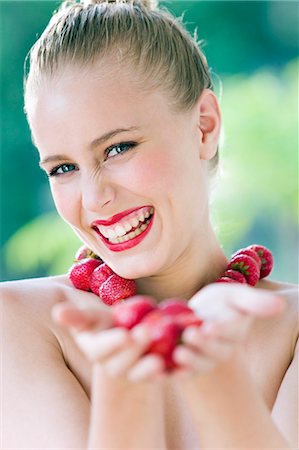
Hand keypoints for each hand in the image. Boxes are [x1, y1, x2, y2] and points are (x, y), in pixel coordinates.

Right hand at [52, 300, 165, 381]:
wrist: (129, 336)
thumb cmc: (108, 323)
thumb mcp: (94, 317)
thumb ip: (78, 317)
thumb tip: (57, 311)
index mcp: (97, 351)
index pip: (102, 349)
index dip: (113, 343)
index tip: (124, 333)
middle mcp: (113, 367)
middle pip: (122, 362)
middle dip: (134, 351)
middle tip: (146, 334)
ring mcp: (133, 374)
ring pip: (141, 374)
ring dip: (149, 369)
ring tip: (160, 360)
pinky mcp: (153, 376)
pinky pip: (162, 377)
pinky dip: (172, 374)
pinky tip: (182, 368)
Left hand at [170, 283, 284, 378]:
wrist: (197, 317)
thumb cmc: (219, 304)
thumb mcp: (235, 296)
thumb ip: (254, 302)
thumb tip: (281, 304)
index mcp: (234, 333)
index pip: (230, 333)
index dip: (221, 331)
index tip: (210, 327)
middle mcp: (220, 351)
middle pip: (214, 351)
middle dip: (203, 345)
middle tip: (190, 335)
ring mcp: (203, 360)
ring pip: (199, 365)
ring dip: (189, 361)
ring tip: (178, 353)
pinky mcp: (185, 367)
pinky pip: (180, 373)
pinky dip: (172, 375)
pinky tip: (163, 372)